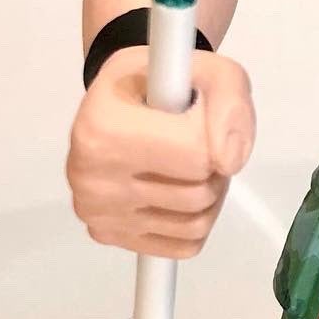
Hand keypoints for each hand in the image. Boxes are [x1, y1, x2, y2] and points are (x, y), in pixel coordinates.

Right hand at [65, 46, 255, 258]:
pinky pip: (181, 246)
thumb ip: (230, 104)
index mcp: (103, 127)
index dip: (217, 137)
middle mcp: (88, 175)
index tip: (200, 118)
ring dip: (210, 197)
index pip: (197, 156)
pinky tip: (179, 191)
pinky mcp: (105, 233)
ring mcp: (94, 210)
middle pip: (198, 195)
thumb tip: (229, 161)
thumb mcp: (208, 72)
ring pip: (193, 224)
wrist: (119, 99)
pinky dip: (194, 222)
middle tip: (203, 144)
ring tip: (193, 165)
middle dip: (216, 170)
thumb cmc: (161, 82)